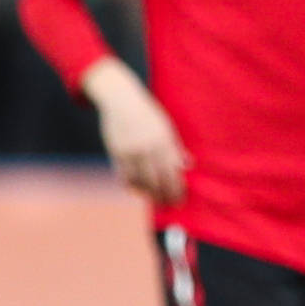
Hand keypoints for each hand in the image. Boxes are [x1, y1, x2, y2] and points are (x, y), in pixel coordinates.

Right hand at [84, 61, 189, 203]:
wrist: (121, 100)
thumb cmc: (148, 114)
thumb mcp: (166, 127)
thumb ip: (176, 147)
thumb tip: (188, 165)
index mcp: (164, 141)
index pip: (172, 173)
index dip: (176, 189)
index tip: (179, 200)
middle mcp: (147, 147)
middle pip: (157, 181)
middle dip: (163, 196)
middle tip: (168, 204)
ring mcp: (131, 151)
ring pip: (140, 181)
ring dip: (147, 193)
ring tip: (154, 199)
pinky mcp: (116, 152)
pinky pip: (124, 175)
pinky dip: (131, 185)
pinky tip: (138, 190)